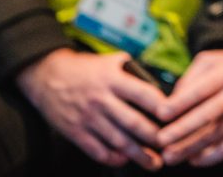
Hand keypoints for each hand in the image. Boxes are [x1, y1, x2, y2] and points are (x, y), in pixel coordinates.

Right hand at [16, 49, 166, 169]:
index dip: (162, 107)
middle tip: (170, 146)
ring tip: (154, 162)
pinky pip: (97, 150)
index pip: (143, 94)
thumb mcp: (111, 61)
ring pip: (118, 141)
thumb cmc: (85, 68)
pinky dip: (113, 158)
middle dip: (154, 138)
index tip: (176, 117)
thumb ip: (133, 71)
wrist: (46, 75)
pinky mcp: (75, 132)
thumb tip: (158, 84)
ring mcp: (88, 118)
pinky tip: (125, 160)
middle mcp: (102, 99)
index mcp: (113, 79)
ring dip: (138, 155)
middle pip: (133, 123)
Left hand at [156, 42, 222, 166]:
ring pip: (218, 133)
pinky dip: (213, 156)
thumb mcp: (213, 60)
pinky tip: (196, 160)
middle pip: (208, 114)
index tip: (160, 114)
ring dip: (192, 148)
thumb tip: (171, 101)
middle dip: (182, 130)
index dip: (180, 103)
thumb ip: (190, 77)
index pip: (200, 89)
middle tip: (161, 142)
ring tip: (171, 156)